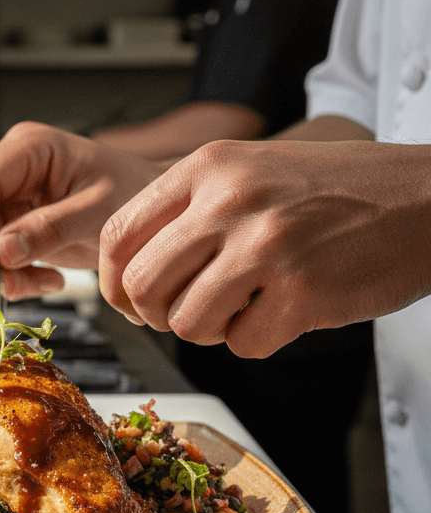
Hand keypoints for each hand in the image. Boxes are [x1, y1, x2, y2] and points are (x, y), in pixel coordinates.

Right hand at [0, 122, 162, 300]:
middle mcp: (9, 169)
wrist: (147, 213)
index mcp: (29, 148)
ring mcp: (5, 198)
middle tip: (16, 283)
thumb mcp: (99, 213)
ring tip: (40, 283)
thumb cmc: (134, 196)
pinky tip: (46, 279)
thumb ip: (51, 229)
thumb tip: (2, 251)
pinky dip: (9, 278)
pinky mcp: (7, 226)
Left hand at [97, 138, 430, 357]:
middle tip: (186, 312)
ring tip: (243, 307)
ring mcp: (266, 246)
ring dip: (208, 330)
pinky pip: (241, 345)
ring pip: (184, 323)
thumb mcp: (250, 172)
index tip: (128, 302)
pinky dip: (257, 339)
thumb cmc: (338, 191)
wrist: (429, 197)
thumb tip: (127, 275)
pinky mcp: (302, 292)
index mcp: (209, 167)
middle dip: (156, 314)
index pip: (118, 234)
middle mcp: (230, 200)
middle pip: (141, 285)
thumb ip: (187, 213)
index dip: (112, 281)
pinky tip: (284, 311)